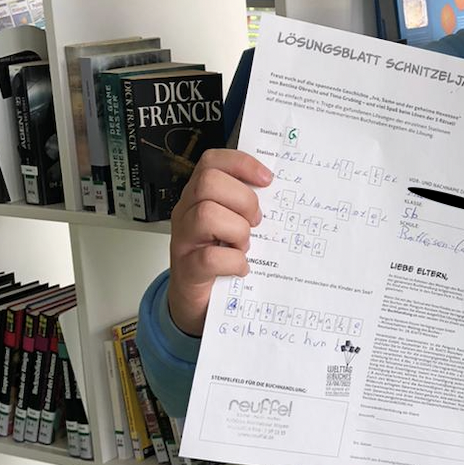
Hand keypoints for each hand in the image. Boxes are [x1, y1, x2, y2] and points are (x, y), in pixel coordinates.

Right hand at [167, 149, 273, 336]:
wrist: (196, 302)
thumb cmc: (219, 258)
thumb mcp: (232, 225)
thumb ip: (246, 206)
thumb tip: (279, 193)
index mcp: (199, 196)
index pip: (212, 162)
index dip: (241, 163)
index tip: (267, 179)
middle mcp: (187, 212)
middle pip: (209, 182)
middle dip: (243, 200)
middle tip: (255, 222)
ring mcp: (184, 240)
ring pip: (207, 215)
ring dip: (237, 231)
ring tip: (243, 246)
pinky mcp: (187, 269)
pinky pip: (210, 257)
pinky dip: (234, 262)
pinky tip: (241, 268)